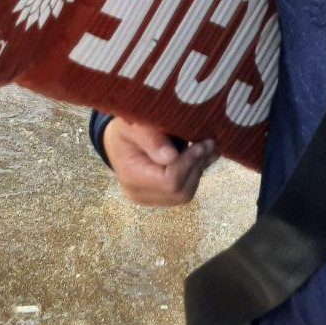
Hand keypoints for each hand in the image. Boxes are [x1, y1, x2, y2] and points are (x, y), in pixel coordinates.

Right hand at [102, 118, 217, 205]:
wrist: (116, 141)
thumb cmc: (125, 128)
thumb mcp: (134, 125)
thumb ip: (152, 139)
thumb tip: (171, 157)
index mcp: (132, 178)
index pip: (169, 182)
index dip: (188, 163)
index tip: (202, 142)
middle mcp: (140, 194)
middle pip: (180, 191)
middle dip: (197, 166)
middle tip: (209, 142)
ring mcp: (151, 199)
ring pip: (185, 193)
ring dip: (198, 169)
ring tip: (206, 146)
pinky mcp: (160, 196)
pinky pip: (184, 190)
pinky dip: (194, 173)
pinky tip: (201, 155)